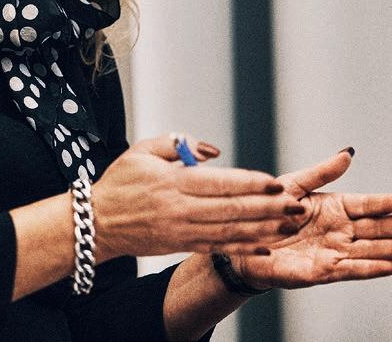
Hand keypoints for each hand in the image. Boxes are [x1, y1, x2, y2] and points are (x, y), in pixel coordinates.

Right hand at [93, 134, 307, 259]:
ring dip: (263, 229)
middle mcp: (180, 209)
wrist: (96, 222)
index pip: (220, 183)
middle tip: (295, 205)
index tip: (275, 182)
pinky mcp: (181, 245)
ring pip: (230, 231)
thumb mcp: (143, 150)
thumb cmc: (119, 182)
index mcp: (173, 182)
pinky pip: (218, 246)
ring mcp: (182, 231)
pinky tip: (265, 246)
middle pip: (232, 209)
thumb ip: (179, 144)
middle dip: (268, 208)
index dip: (251, 183)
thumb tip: (212, 150)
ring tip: (289, 224)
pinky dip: (243, 247)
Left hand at [231, 149, 391, 288]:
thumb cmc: (268, 211)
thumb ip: (322, 171)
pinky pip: (351, 270)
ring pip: (371, 250)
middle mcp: (340, 230)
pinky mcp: (323, 270)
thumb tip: (349, 151)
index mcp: (336, 207)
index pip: (367, 204)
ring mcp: (334, 251)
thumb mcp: (294, 184)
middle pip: (377, 228)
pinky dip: (372, 269)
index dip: (387, 203)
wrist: (243, 241)